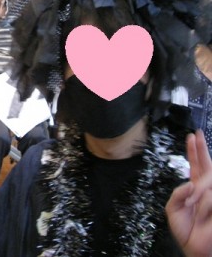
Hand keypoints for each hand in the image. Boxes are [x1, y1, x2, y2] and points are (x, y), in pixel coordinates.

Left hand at [166, 130, 211, 256]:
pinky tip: (203, 215)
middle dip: (200, 149)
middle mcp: (206, 189)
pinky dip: (203, 206)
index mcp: (194, 188)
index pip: (196, 165)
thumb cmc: (186, 231)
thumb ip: (178, 193)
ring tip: (196, 210)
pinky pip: (209, 196)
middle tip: (196, 136)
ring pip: (206, 183)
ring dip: (197, 197)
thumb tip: (190, 183)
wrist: (196, 248)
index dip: (195, 150)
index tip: (193, 136)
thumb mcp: (173, 209)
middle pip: (206, 165)